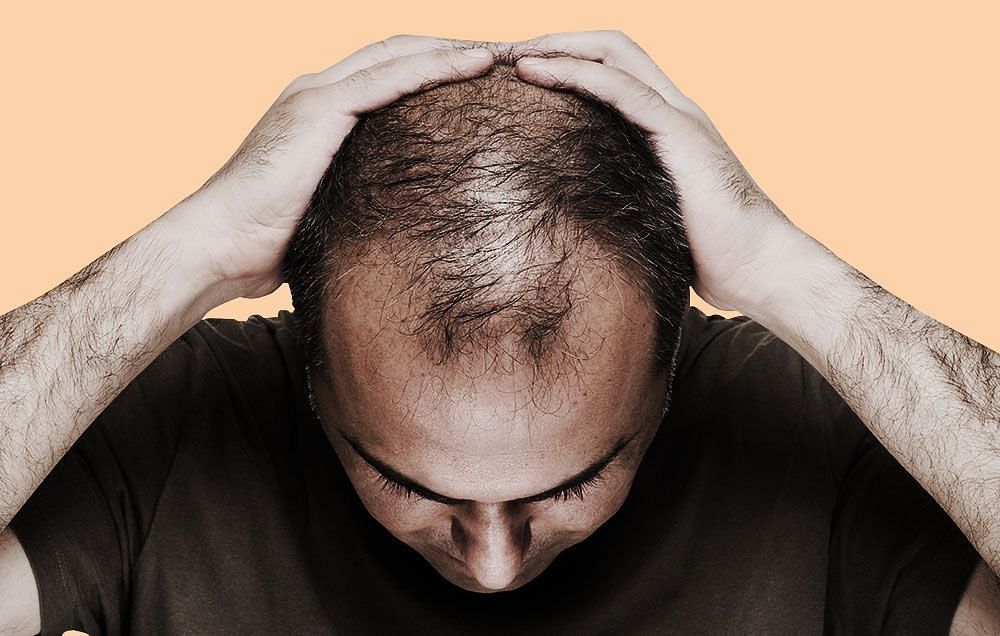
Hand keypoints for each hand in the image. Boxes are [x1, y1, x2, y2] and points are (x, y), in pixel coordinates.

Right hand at [166, 37, 493, 299]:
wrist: (217, 244)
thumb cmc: (266, 241)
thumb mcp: (325, 212)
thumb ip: (356, 200)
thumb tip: (394, 229)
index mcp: (320, 112)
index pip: (390, 75)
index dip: (437, 70)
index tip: (484, 79)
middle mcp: (319, 91)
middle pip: (401, 54)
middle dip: (455, 49)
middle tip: (507, 55)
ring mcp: (317, 96)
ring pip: (401, 55)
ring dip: (457, 49)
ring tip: (506, 51)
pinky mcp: (318, 109)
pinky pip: (389, 78)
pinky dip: (435, 66)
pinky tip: (475, 65)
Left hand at [510, 30, 812, 313]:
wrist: (760, 268)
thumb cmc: (709, 255)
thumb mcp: (651, 219)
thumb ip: (621, 203)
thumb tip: (574, 226)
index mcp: (665, 126)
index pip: (612, 71)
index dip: (565, 62)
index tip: (516, 75)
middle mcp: (673, 109)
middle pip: (609, 48)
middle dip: (554, 42)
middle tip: (502, 54)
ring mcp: (679, 116)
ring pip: (612, 54)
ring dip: (555, 46)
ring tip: (508, 53)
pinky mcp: (680, 133)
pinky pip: (622, 88)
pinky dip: (575, 73)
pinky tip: (534, 72)